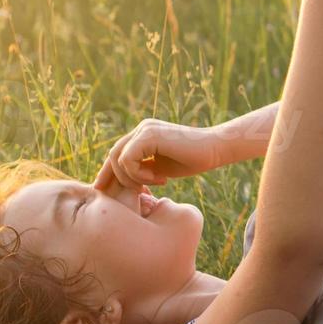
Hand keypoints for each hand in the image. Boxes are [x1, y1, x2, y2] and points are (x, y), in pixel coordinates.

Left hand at [93, 118, 222, 191]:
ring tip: (157, 182)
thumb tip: (122, 183)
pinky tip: (160, 178)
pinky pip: (128, 159)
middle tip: (137, 194)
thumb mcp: (160, 168)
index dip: (109, 174)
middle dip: (114, 179)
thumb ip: (142, 170)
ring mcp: (144, 130)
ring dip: (133, 178)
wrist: (215, 149)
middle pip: (112, 156)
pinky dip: (139, 174)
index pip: (117, 154)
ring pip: (118, 158)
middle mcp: (141, 129)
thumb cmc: (193, 160)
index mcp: (142, 135)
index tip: (108, 193)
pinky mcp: (149, 135)